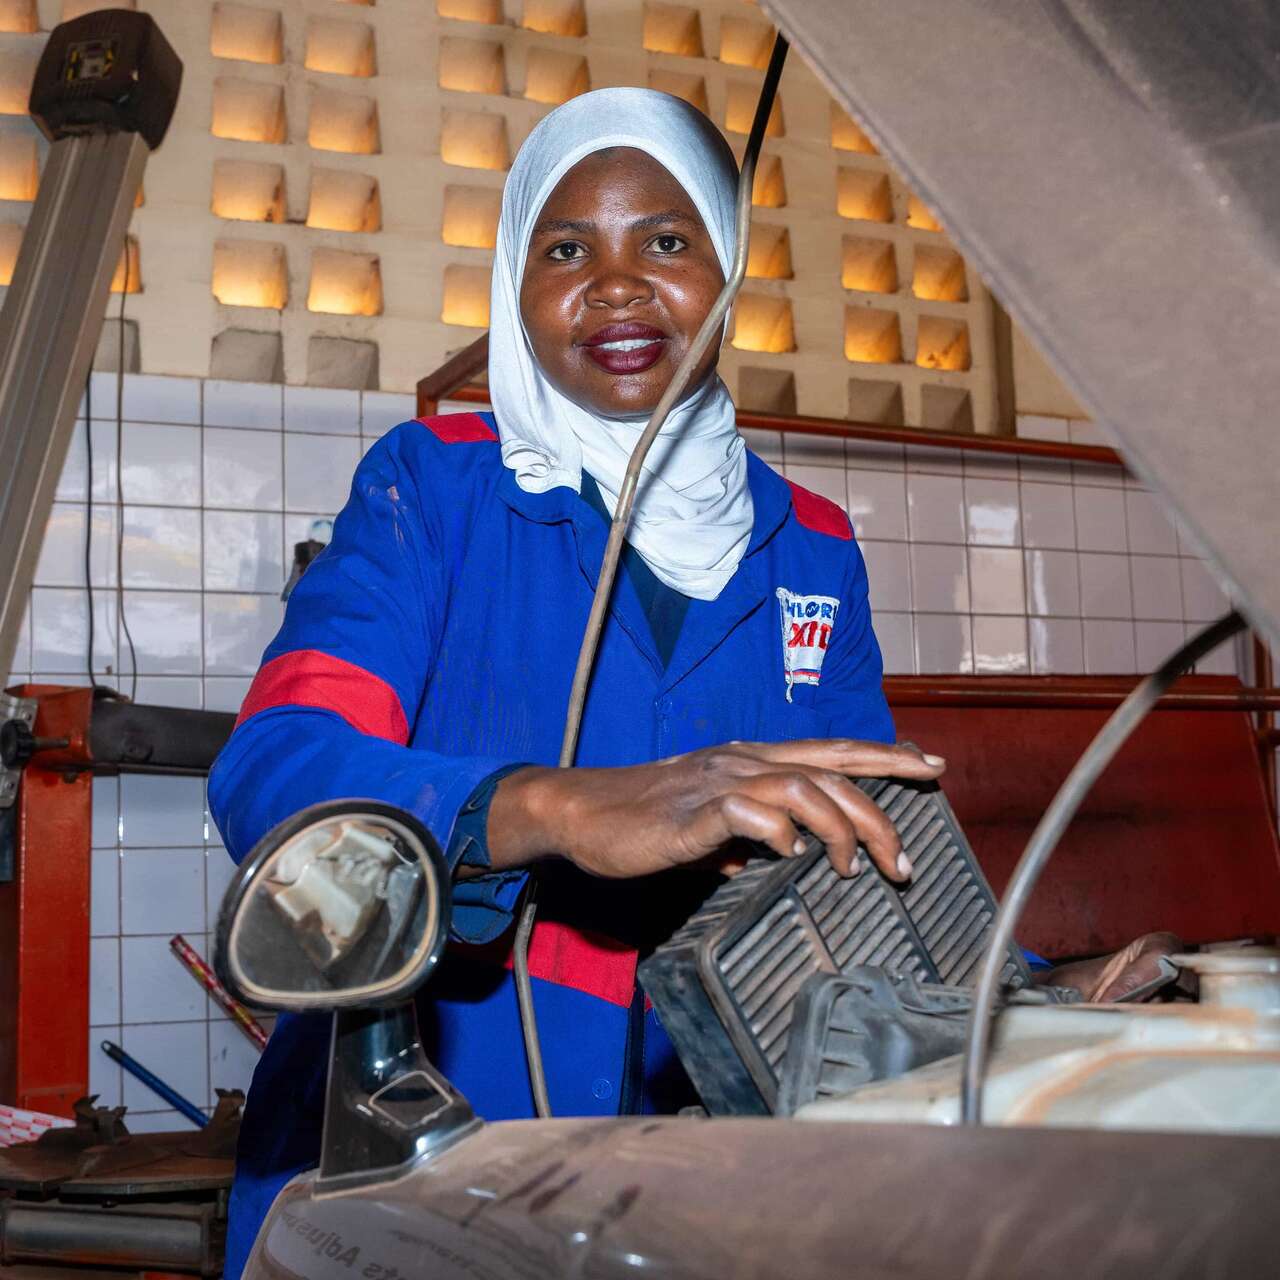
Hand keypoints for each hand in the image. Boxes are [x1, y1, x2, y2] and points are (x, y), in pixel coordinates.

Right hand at [486, 740, 945, 882]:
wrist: (580, 811)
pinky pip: (751, 813)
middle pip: (831, 772)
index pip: (830, 751)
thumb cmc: (642, 817)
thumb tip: (769, 855)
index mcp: (750, 759)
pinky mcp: (694, 812)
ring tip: (853, 870)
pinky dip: (780, 833)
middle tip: (904, 862)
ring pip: (803, 788)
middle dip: (879, 814)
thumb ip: (743, 832)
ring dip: (840, 830)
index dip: (883, 755)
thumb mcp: (706, 823)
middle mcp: (743, 760)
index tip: (930, 765)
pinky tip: (789, 857)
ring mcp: (719, 781)